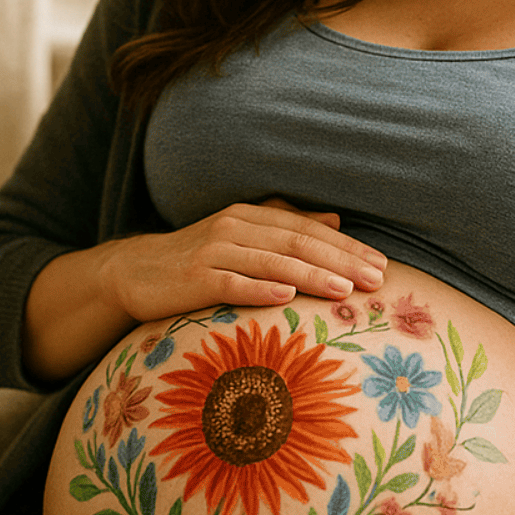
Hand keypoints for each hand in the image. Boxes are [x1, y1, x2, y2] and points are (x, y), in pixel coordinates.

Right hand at [98, 199, 387, 322]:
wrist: (133, 272)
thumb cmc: (198, 258)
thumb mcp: (243, 236)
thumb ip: (286, 226)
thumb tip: (336, 221)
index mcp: (251, 216)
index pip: (308, 230)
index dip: (346, 247)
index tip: (380, 265)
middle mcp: (234, 228)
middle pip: (296, 243)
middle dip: (340, 261)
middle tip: (375, 280)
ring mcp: (212, 252)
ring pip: (271, 262)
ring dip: (311, 275)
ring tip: (345, 290)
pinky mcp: (193, 279)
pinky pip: (231, 283)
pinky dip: (260, 289)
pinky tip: (286, 298)